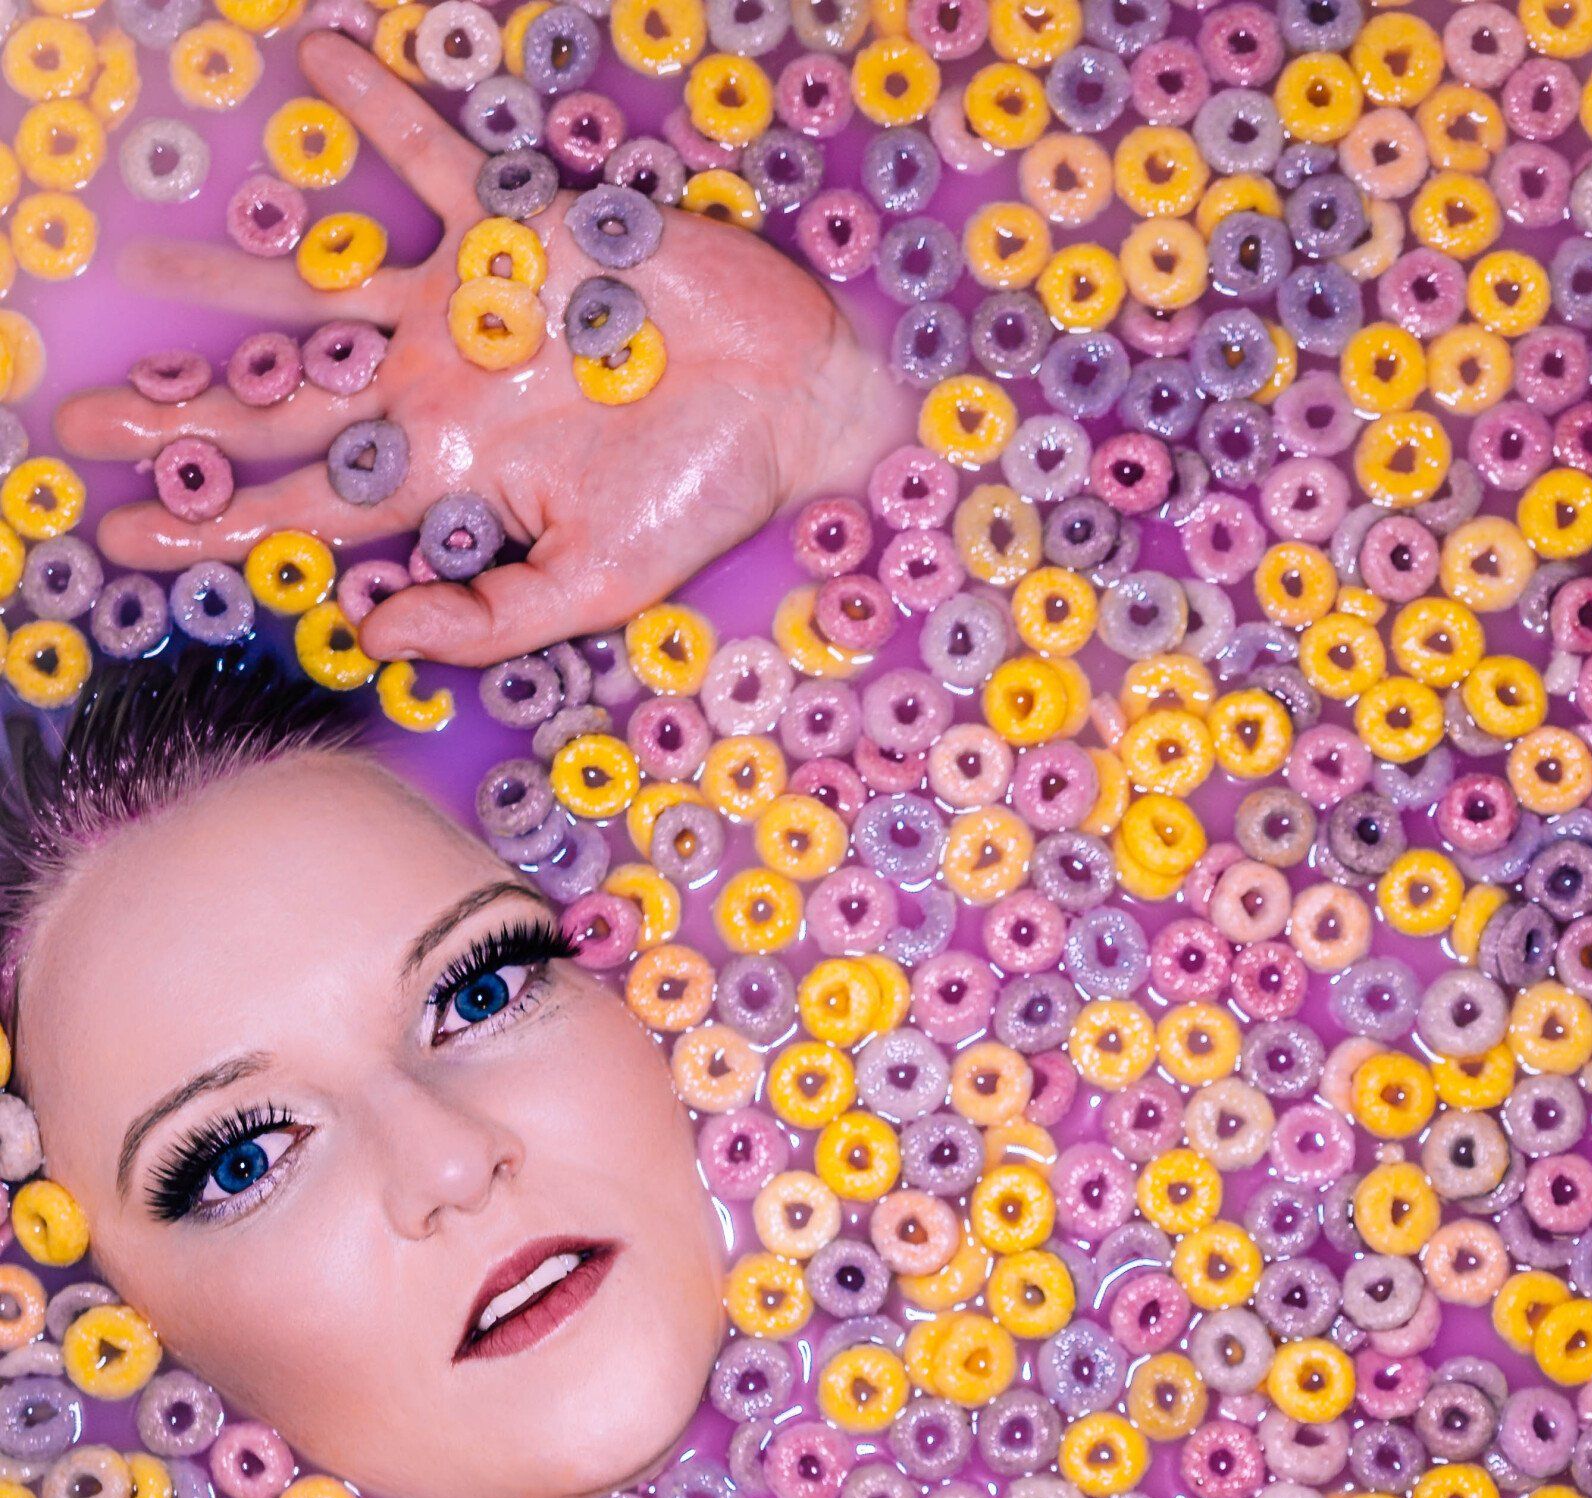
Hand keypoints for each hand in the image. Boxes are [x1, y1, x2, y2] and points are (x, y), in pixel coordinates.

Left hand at [54, 31, 914, 667]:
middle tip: (81, 430)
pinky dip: (382, 111)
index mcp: (446, 477)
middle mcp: (436, 391)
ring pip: (320, 289)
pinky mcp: (519, 231)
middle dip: (180, 420)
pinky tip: (319, 59)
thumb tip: (371, 626)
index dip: (211, 519)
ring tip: (143, 267)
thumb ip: (488, 615)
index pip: (302, 506)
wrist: (792, 404)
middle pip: (280, 406)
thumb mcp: (596, 587)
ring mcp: (468, 309)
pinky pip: (434, 157)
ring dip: (231, 279)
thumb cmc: (701, 499)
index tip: (123, 535)